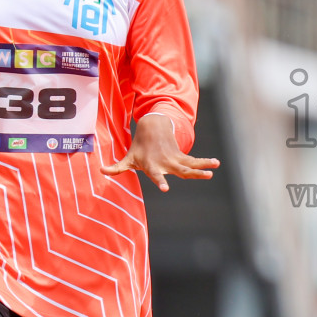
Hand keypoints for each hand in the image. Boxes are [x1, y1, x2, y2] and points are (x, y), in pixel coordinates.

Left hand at [101, 114, 218, 190]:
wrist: (152, 127)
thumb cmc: (139, 148)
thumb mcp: (128, 158)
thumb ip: (116, 168)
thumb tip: (100, 171)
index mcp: (152, 165)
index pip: (155, 176)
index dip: (160, 181)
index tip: (166, 188)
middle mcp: (166, 163)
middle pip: (181, 170)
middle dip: (193, 174)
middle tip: (206, 176)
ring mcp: (175, 159)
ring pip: (191, 165)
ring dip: (204, 166)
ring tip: (216, 166)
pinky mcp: (182, 156)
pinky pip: (194, 161)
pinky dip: (205, 162)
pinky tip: (216, 163)